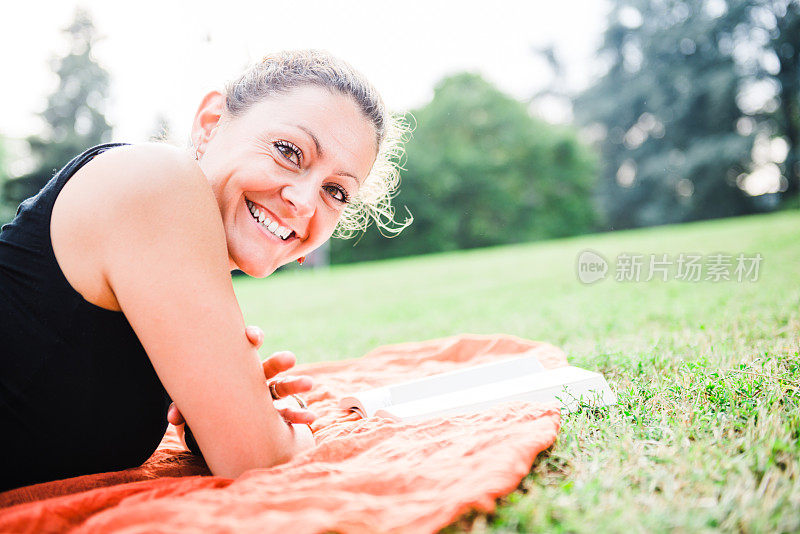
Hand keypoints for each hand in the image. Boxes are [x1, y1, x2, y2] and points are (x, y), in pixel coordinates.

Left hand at [168, 325, 316, 441]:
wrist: (219, 426)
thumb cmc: (206, 408)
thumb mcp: (195, 407)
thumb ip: (186, 409)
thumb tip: (174, 416)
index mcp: (233, 370)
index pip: (242, 348)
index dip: (250, 338)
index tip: (253, 337)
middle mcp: (253, 379)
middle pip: (267, 366)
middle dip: (279, 362)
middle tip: (290, 358)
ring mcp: (266, 396)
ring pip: (283, 387)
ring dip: (296, 384)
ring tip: (310, 384)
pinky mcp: (273, 415)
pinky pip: (288, 414)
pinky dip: (299, 417)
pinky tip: (311, 419)